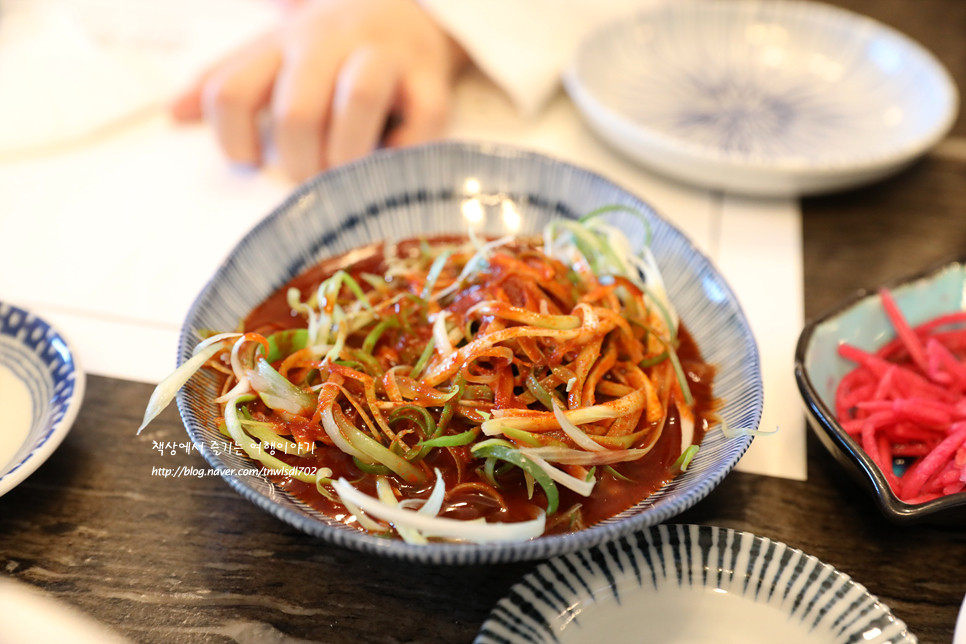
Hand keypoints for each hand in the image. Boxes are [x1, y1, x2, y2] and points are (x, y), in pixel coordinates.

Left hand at [171, 0, 467, 180]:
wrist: (409, 9)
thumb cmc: (330, 49)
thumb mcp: (273, 54)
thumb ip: (229, 81)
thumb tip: (172, 113)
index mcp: (281, 45)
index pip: (232, 90)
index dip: (232, 140)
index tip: (249, 162)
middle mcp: (327, 44)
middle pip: (296, 106)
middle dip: (297, 159)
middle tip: (307, 178)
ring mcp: (383, 56)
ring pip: (358, 95)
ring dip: (347, 152)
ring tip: (345, 176)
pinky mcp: (430, 79)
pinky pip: (423, 118)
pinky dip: (405, 151)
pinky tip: (392, 163)